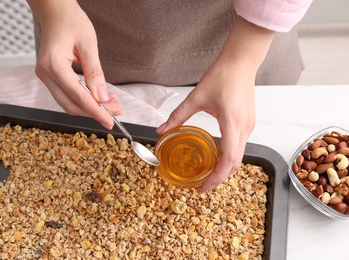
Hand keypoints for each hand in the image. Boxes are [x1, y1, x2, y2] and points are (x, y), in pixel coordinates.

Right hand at [27, 0, 120, 128]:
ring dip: (89, 107)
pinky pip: (66, 95)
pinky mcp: (50, 77)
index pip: (77, 96)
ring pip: (68, 103)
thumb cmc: (71, 21)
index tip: (110, 122)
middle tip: (116, 111)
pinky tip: (99, 97)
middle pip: (70, 105)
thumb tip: (103, 97)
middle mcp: (45, 73)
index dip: (95, 111)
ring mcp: (45, 76)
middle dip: (94, 112)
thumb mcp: (88, 45)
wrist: (55, 11)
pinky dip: (83, 100)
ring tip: (111, 103)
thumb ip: (95, 73)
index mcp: (53, 65)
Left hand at [157, 16, 274, 192]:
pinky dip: (229, 158)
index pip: (228, 161)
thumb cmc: (222, 76)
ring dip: (224, 169)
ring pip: (239, 157)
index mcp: (232, 124)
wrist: (241, 62)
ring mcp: (249, 126)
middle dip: (219, 178)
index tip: (202, 188)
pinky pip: (240, 147)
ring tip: (207, 174)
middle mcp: (244, 129)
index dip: (216, 179)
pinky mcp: (248, 123)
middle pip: (235, 164)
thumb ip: (178, 115)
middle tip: (201, 186)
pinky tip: (216, 157)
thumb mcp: (196, 97)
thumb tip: (162, 130)